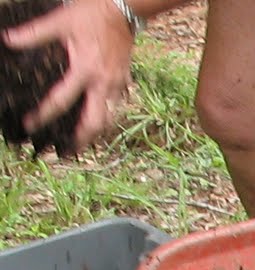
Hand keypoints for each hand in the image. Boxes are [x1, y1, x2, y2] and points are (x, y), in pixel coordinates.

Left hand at [2, 0, 135, 150]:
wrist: (123, 10)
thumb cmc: (91, 15)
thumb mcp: (59, 21)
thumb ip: (34, 34)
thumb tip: (8, 40)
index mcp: (85, 71)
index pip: (61, 101)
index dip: (44, 115)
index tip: (30, 125)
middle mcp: (103, 84)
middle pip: (95, 122)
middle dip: (81, 139)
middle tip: (69, 151)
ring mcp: (117, 85)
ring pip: (110, 119)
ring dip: (97, 133)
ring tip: (85, 142)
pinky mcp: (124, 81)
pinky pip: (117, 106)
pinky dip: (108, 116)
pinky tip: (99, 120)